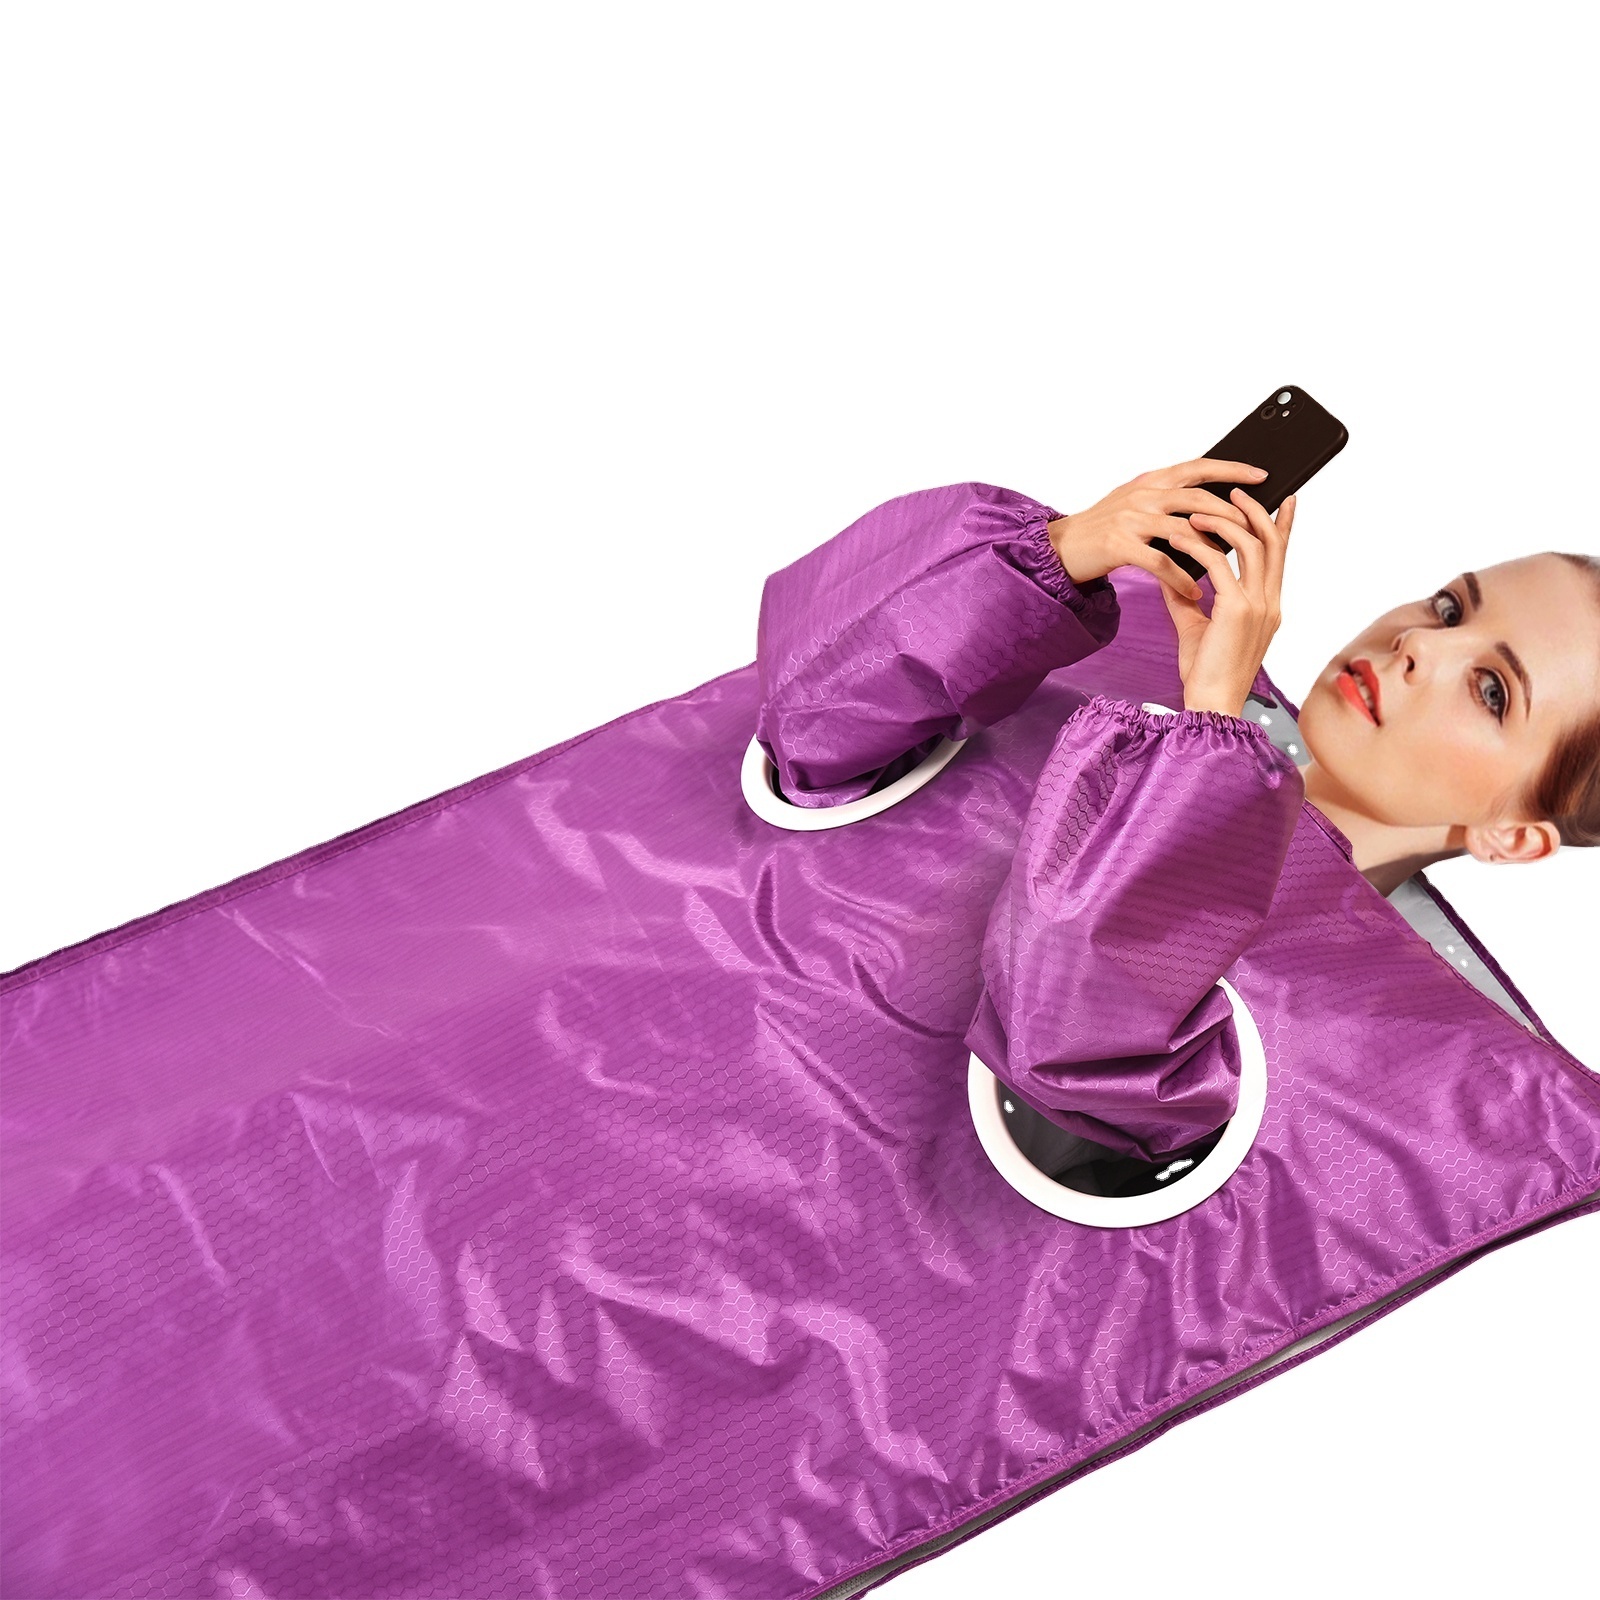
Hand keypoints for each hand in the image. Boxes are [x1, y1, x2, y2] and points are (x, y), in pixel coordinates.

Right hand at [1046, 458, 1269, 600]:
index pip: (1199, 467)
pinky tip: (1194, 592)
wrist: (1061, 548)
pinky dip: (1182, 580)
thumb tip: (1211, 507)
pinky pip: (1162, 562)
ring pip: (1185, 530)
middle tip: (1256, 532)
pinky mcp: (1120, 545)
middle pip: (1200, 499)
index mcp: (1151, 481)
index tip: (1261, 476)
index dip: (1232, 469)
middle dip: (1232, 515)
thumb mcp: (1136, 504)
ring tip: (1229, 569)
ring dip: (1211, 552)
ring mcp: (1131, 518)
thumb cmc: (1102, 530)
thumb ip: (1168, 500)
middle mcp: (1142, 494)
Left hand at [1159, 488, 1294, 717]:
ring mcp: (1258, 606)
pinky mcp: (1237, 610)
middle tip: (1234, 490)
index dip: (1284, 525)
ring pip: (1252, 545)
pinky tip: (1181, 538)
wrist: (1209, 704)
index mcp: (1268, 606)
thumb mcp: (1194, 626)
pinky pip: (1220, 564)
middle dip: (1254, 510)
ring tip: (1197, 511)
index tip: (1284, 499)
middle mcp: (1270, 602)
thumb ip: (1185, 596)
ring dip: (1224, 521)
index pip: (1280, 556)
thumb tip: (1169, 570)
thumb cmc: (1205, 673)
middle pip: (1272, 541)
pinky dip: (1200, 546)